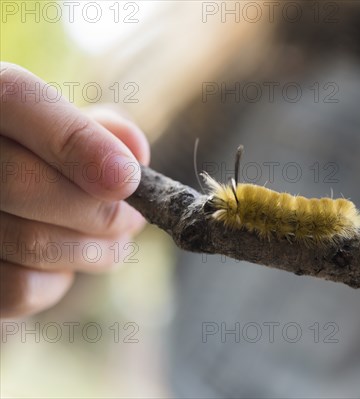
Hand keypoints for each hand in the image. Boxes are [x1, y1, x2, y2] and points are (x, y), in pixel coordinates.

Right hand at [0, 63, 149, 317]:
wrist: (8, 210)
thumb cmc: (47, 166)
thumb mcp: (72, 134)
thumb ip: (102, 132)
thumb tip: (134, 152)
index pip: (17, 99)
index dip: (81, 142)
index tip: (128, 180)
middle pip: (25, 183)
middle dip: (102, 212)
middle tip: (132, 220)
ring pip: (30, 241)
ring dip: (95, 251)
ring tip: (114, 243)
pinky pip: (18, 288)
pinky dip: (58, 282)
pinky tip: (63, 265)